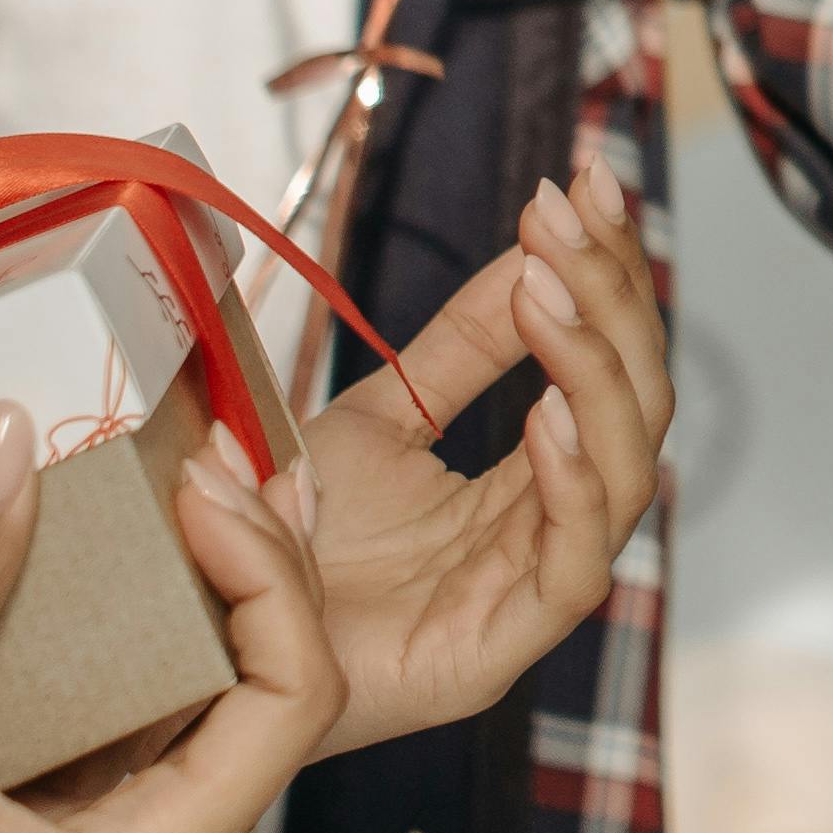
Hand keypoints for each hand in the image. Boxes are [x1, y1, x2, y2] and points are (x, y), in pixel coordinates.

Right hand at [0, 401, 346, 832]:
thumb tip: (3, 440)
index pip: (290, 698)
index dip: (269, 576)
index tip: (195, 489)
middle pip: (260, 691)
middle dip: (249, 565)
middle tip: (198, 457)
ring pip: (186, 705)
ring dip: (187, 595)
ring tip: (162, 486)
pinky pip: (109, 726)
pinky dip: (114, 640)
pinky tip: (79, 572)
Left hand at [297, 157, 679, 751]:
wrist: (197, 645)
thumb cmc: (277, 547)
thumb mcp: (376, 420)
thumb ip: (461, 348)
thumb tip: (536, 244)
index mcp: (530, 486)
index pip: (607, 367)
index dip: (606, 270)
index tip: (585, 177)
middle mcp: (547, 535)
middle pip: (635, 407)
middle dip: (612, 301)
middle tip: (568, 217)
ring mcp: (525, 596)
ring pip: (626, 475)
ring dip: (596, 373)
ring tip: (550, 292)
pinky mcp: (494, 655)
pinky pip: (575, 568)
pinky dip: (574, 483)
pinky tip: (549, 411)